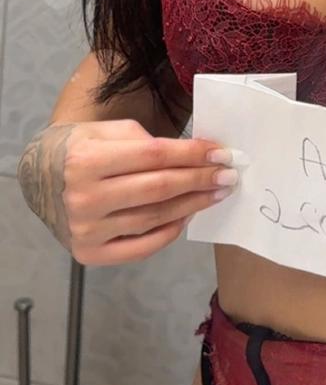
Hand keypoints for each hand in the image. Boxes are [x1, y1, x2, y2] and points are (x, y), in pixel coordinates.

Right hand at [16, 119, 239, 263]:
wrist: (38, 178)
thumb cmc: (79, 147)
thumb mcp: (106, 131)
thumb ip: (146, 141)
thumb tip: (194, 156)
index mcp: (86, 160)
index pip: (154, 156)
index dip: (192, 154)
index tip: (220, 153)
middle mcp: (84, 198)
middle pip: (158, 189)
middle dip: (200, 180)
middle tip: (228, 175)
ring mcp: (86, 230)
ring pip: (154, 218)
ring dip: (192, 205)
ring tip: (215, 193)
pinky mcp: (90, 253)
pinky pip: (141, 246)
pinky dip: (170, 231)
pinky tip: (188, 214)